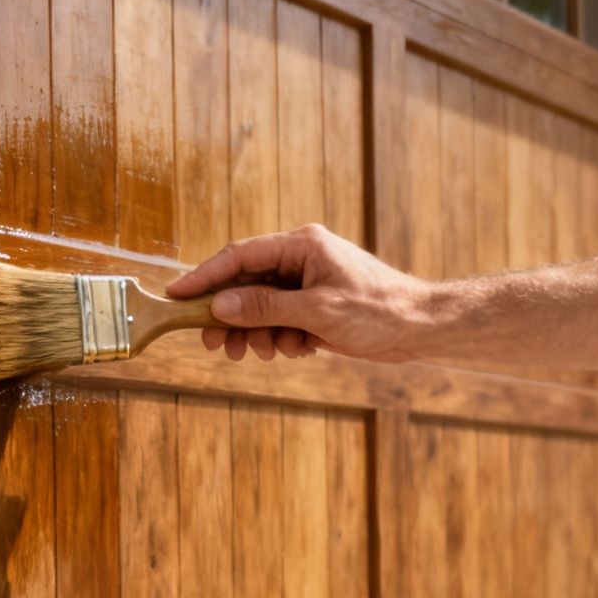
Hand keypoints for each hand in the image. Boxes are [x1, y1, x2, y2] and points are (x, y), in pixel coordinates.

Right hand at [165, 224, 434, 362]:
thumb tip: (220, 306)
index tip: (177, 297)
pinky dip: (280, 337)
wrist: (421, 328)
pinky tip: (297, 349)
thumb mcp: (317, 312)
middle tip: (216, 345)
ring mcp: (306, 282)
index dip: (204, 277)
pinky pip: (279, 319)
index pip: (239, 256)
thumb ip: (265, 308)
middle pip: (245, 284)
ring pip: (260, 306)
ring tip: (263, 353)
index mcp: (301, 245)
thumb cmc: (379, 311)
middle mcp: (300, 258)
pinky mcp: (313, 304)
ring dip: (257, 333)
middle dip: (231, 317)